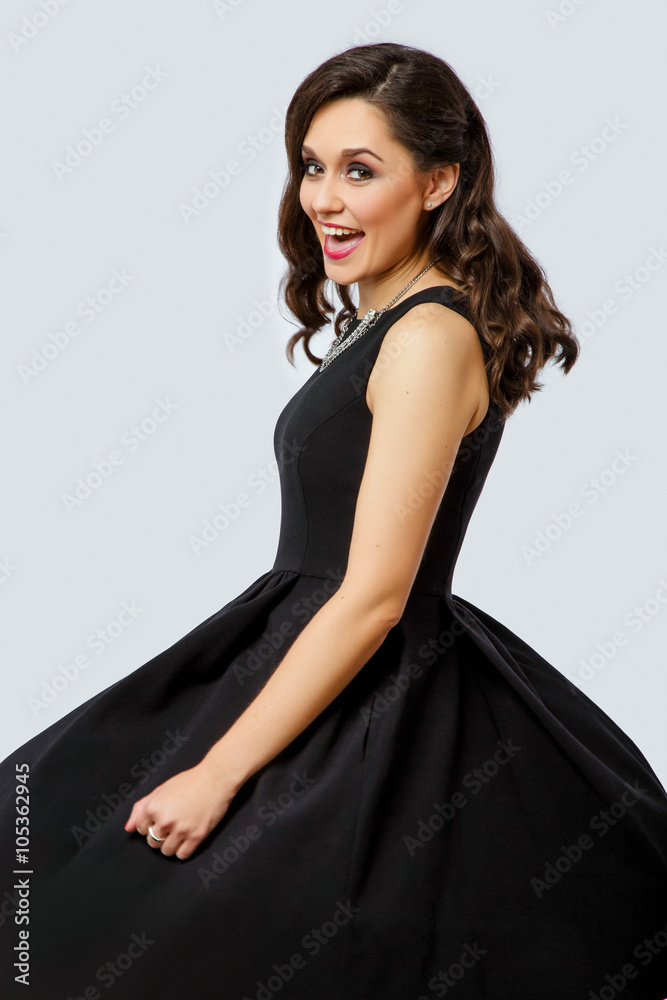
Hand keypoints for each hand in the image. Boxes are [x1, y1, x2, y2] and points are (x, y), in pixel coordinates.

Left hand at [124, 763, 238, 859]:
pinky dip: (183, 850)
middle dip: (160, 835)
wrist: (216, 778)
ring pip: (166, 851)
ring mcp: (181, 829)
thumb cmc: (189, 782)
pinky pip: (182, 855)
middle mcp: (165, 820)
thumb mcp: (160, 790)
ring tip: (180, 831)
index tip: (162, 817)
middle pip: (153, 842)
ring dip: (171, 844)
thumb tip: (128, 829)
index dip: (151, 824)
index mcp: (153, 807)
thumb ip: (140, 808)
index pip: (142, 830)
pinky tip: (187, 838)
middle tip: (173, 823)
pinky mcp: (197, 836)